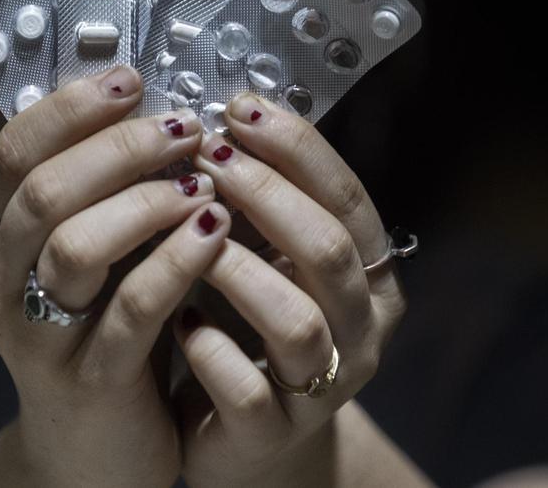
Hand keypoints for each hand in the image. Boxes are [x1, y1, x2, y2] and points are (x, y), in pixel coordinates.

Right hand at [0, 66, 231, 487]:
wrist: (93, 451)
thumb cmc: (99, 332)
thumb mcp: (87, 257)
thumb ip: (98, 192)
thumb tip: (147, 105)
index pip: (12, 154)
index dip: (70, 109)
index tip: (132, 79)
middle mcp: (0, 284)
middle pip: (43, 190)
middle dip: (120, 147)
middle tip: (183, 127)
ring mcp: (39, 335)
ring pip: (77, 245)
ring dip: (148, 200)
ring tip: (202, 180)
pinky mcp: (90, 379)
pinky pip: (133, 307)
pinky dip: (178, 259)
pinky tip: (216, 231)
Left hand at [172, 93, 415, 486]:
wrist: (246, 436)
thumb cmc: (249, 327)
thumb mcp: (267, 258)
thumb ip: (258, 204)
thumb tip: (220, 121)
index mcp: (366, 275)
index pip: (346, 198)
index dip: (296, 149)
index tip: (240, 110)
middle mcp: (359, 329)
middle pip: (329, 250)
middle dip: (267, 194)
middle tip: (208, 158)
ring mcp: (321, 385)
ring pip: (297, 321)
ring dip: (239, 269)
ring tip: (191, 235)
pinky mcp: (273, 432)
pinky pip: (248, 392)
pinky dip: (211, 351)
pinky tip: (181, 321)